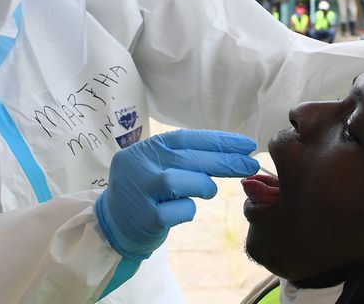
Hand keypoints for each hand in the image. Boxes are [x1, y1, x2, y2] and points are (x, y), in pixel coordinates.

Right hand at [95, 129, 258, 259]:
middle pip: (187, 158)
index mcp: (144, 149)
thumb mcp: (158, 167)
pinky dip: (188, 210)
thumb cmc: (146, 192)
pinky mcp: (145, 218)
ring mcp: (139, 191)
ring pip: (180, 181)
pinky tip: (181, 211)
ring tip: (207, 191)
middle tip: (251, 164)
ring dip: (202, 185)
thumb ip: (184, 159)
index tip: (246, 144)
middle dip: (225, 160)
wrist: (112, 225)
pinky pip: (179, 211)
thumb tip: (232, 153)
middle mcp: (138, 165)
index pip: (185, 138)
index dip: (218, 140)